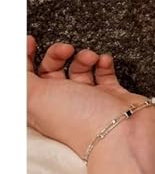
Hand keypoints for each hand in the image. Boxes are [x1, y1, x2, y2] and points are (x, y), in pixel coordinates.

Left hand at [27, 36, 154, 173]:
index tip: (31, 41)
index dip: (26, 59)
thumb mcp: (36, 96)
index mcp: (41, 106)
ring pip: (80, 68)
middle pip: (53, 70)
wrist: (121, 131)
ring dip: (84, 57)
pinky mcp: (111, 94)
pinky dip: (104, 63)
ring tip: (91, 58)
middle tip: (67, 49)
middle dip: (58, 54)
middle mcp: (63, 103)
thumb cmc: (78, 119)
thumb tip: (14, 61)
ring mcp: (89, 98)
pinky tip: (104, 61)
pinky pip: (105, 72)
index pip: (27, 79)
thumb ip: (20, 77)